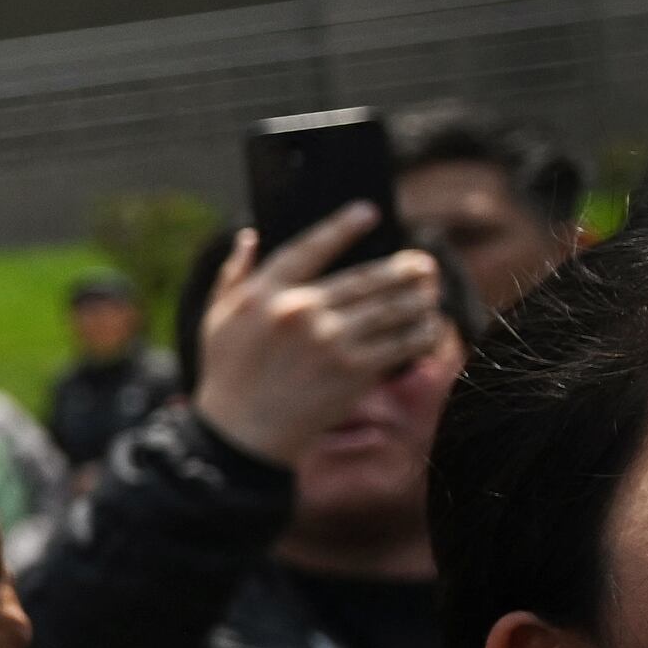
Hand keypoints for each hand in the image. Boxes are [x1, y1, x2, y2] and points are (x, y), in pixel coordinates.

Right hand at [191, 212, 447, 465]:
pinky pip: (402, 343)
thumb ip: (233, 275)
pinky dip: (423, 334)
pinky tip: (430, 329)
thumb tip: (249, 236)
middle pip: (368, 277)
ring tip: (431, 295)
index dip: (343, 226)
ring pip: (393, 307)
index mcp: (264, 294)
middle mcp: (300, 311)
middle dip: (405, 267)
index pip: (311, 247)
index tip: (370, 211)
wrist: (242, 435)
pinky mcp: (354, 370)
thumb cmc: (227, 376)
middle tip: (424, 264)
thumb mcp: (215, 319)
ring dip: (421, 299)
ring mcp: (331, 341)